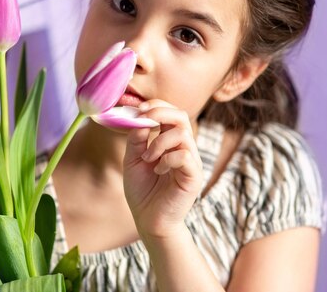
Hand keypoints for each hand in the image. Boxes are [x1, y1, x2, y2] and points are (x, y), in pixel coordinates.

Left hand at [123, 99, 202, 239]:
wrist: (148, 220)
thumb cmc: (142, 191)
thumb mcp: (133, 160)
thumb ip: (136, 139)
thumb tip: (139, 119)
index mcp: (170, 142)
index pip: (171, 113)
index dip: (156, 106)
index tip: (137, 110)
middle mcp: (184, 148)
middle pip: (182, 116)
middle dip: (160, 113)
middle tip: (143, 121)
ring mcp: (191, 161)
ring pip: (182, 134)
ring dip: (159, 142)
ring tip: (148, 159)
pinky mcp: (194, 176)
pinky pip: (185, 155)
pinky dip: (167, 159)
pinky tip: (158, 170)